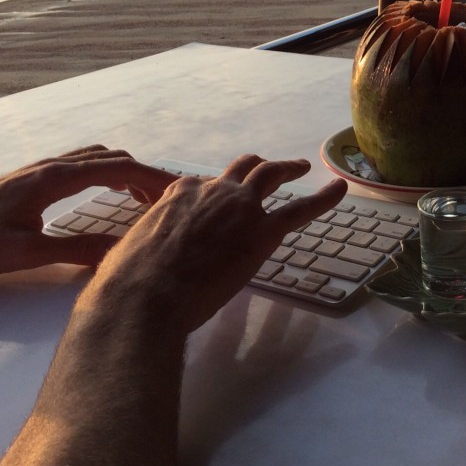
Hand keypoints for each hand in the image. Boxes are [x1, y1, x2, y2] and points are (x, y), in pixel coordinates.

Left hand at [0, 145, 176, 275]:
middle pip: (114, 158)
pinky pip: (85, 163)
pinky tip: (110, 190)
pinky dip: (109, 171)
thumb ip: (79, 249)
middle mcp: (54, 165)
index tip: (179, 190)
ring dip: (127, 171)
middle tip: (170, 198)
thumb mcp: (30, 252)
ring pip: (98, 157)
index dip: (153, 178)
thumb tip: (123, 249)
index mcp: (57, 178)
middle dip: (147, 174)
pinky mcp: (36, 176)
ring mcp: (44, 168)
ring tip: (146, 196)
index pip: (119, 169)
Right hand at [83, 155, 347, 335]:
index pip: (199, 186)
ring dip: (287, 168)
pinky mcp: (261, 232)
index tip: (213, 206)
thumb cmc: (126, 286)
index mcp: (177, 195)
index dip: (210, 196)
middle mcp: (210, 191)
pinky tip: (339, 190)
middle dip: (255, 167)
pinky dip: (323, 198)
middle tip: (270, 169)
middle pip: (239, 169)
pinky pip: (300, 209)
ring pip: (270, 175)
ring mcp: (238, 207)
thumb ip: (138, 253)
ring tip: (300, 167)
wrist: (142, 298)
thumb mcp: (125, 255)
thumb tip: (125, 273)